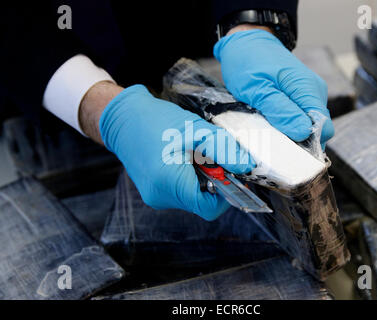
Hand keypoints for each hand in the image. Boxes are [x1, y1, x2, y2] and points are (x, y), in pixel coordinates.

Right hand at [92, 84, 254, 220]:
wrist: (123, 119)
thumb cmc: (156, 120)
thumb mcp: (196, 130)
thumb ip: (224, 150)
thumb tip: (247, 167)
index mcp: (169, 183)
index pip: (209, 208)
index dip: (227, 193)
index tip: (232, 174)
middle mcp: (160, 197)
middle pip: (202, 202)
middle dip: (214, 182)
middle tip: (212, 157)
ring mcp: (155, 197)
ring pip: (192, 197)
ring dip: (202, 179)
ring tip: (195, 155)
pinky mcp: (154, 192)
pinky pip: (181, 192)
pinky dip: (190, 179)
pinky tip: (184, 159)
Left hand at [214, 28, 333, 148]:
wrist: (246, 41)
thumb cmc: (248, 62)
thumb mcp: (257, 89)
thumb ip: (280, 111)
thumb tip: (303, 132)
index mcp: (307, 89)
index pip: (324, 129)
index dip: (308, 145)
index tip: (287, 150)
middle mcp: (314, 92)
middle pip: (317, 130)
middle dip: (297, 140)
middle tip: (271, 139)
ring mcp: (308, 93)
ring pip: (307, 125)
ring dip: (289, 131)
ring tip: (267, 127)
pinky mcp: (300, 95)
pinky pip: (300, 116)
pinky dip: (286, 123)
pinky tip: (271, 120)